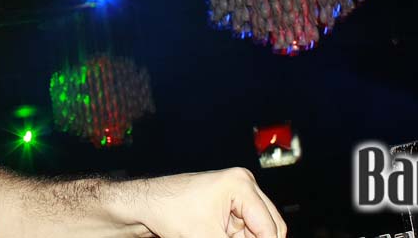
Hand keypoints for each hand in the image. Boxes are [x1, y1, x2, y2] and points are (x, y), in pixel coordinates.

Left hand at [134, 167, 285, 237]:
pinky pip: (246, 230)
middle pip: (270, 225)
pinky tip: (217, 235)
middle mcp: (243, 184)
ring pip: (259, 230)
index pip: (269, 226)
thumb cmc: (169, 211)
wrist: (147, 204)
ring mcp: (237, 193)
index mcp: (241, 184)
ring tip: (214, 234)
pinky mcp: (229, 205)